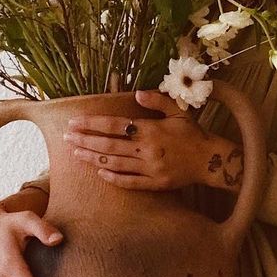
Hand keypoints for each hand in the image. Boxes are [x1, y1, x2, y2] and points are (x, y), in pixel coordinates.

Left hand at [62, 89, 212, 190]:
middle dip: (85, 140)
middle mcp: (147, 149)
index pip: (114, 125)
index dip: (92, 123)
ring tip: (76, 153)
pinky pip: (130, 182)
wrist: (210, 160)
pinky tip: (100, 172)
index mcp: (150, 129)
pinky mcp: (155, 183)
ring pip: (115, 163)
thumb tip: (137, 93)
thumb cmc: (192, 133)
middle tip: (66, 138)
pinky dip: (113, 178)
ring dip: (93, 158)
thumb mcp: (178, 111)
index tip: (74, 122)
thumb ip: (157, 100)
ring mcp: (150, 168)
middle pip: (109, 145)